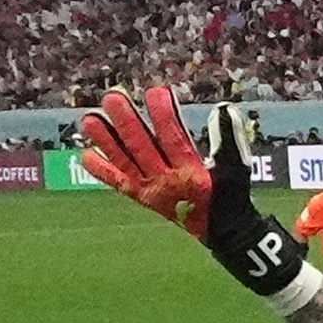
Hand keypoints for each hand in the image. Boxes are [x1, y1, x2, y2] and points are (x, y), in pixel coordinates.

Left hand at [83, 90, 309, 295]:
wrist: (221, 231)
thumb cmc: (230, 195)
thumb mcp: (237, 168)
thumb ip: (229, 138)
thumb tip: (223, 108)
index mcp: (191, 173)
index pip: (172, 138)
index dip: (163, 114)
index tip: (156, 92)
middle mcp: (167, 183)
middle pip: (141, 147)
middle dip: (126, 122)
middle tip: (112, 98)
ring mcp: (151, 192)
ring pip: (124, 163)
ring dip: (106, 141)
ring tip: (89, 120)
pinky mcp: (143, 198)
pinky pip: (119, 184)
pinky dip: (102, 171)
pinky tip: (85, 154)